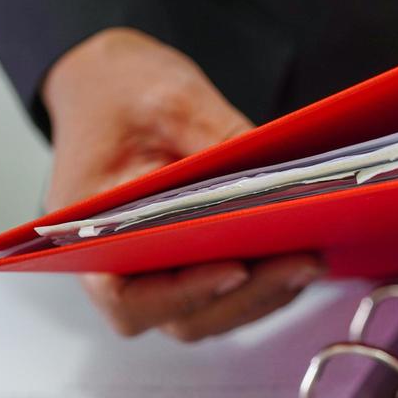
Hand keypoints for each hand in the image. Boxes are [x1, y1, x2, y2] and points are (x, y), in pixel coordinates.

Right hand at [42, 27, 321, 340]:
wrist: (105, 81)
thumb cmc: (119, 90)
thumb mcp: (167, 99)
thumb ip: (216, 138)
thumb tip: (278, 181)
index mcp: (86, 233)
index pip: (127, 297)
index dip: (183, 295)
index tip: (237, 269)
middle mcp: (117, 266)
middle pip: (183, 316)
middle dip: (247, 296)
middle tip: (303, 262)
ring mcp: (155, 271)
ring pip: (213, 312)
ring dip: (264, 295)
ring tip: (311, 259)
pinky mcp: (189, 262)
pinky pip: (227, 292)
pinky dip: (264, 282)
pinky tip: (301, 252)